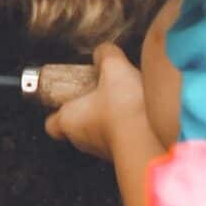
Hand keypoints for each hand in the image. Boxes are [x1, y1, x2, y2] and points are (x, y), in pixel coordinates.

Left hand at [45, 42, 147, 160]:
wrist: (153, 139)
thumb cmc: (124, 109)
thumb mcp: (113, 67)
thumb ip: (105, 55)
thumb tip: (104, 51)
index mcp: (70, 121)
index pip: (51, 124)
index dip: (57, 109)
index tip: (67, 94)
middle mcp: (85, 141)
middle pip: (78, 125)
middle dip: (89, 107)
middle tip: (101, 91)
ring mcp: (106, 151)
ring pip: (102, 133)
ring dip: (112, 117)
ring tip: (126, 98)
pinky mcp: (128, 153)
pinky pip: (124, 138)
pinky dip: (130, 126)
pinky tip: (143, 112)